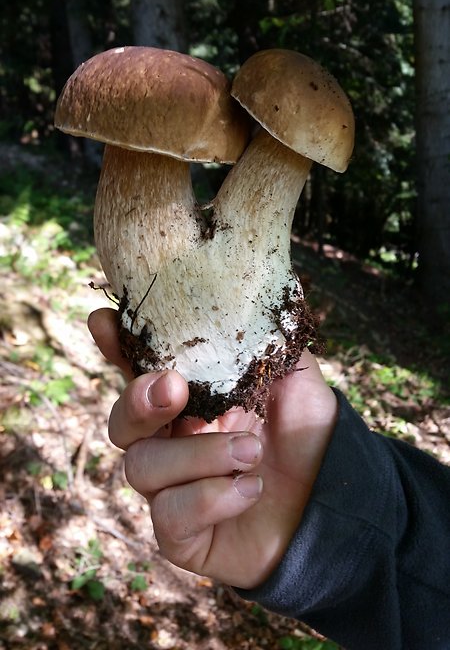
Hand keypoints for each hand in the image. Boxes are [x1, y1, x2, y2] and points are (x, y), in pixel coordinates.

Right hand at [88, 307, 337, 589]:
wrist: (335, 509)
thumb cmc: (308, 439)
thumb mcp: (297, 381)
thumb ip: (268, 344)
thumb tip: (249, 301)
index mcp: (191, 399)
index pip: (139, 370)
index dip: (117, 346)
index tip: (104, 320)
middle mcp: (171, 442)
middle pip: (120, 421)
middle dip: (138, 400)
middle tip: (174, 387)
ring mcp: (171, 489)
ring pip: (143, 467)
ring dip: (198, 454)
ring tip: (251, 451)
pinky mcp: (180, 535)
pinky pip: (169, 515)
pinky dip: (211, 497)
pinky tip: (249, 489)